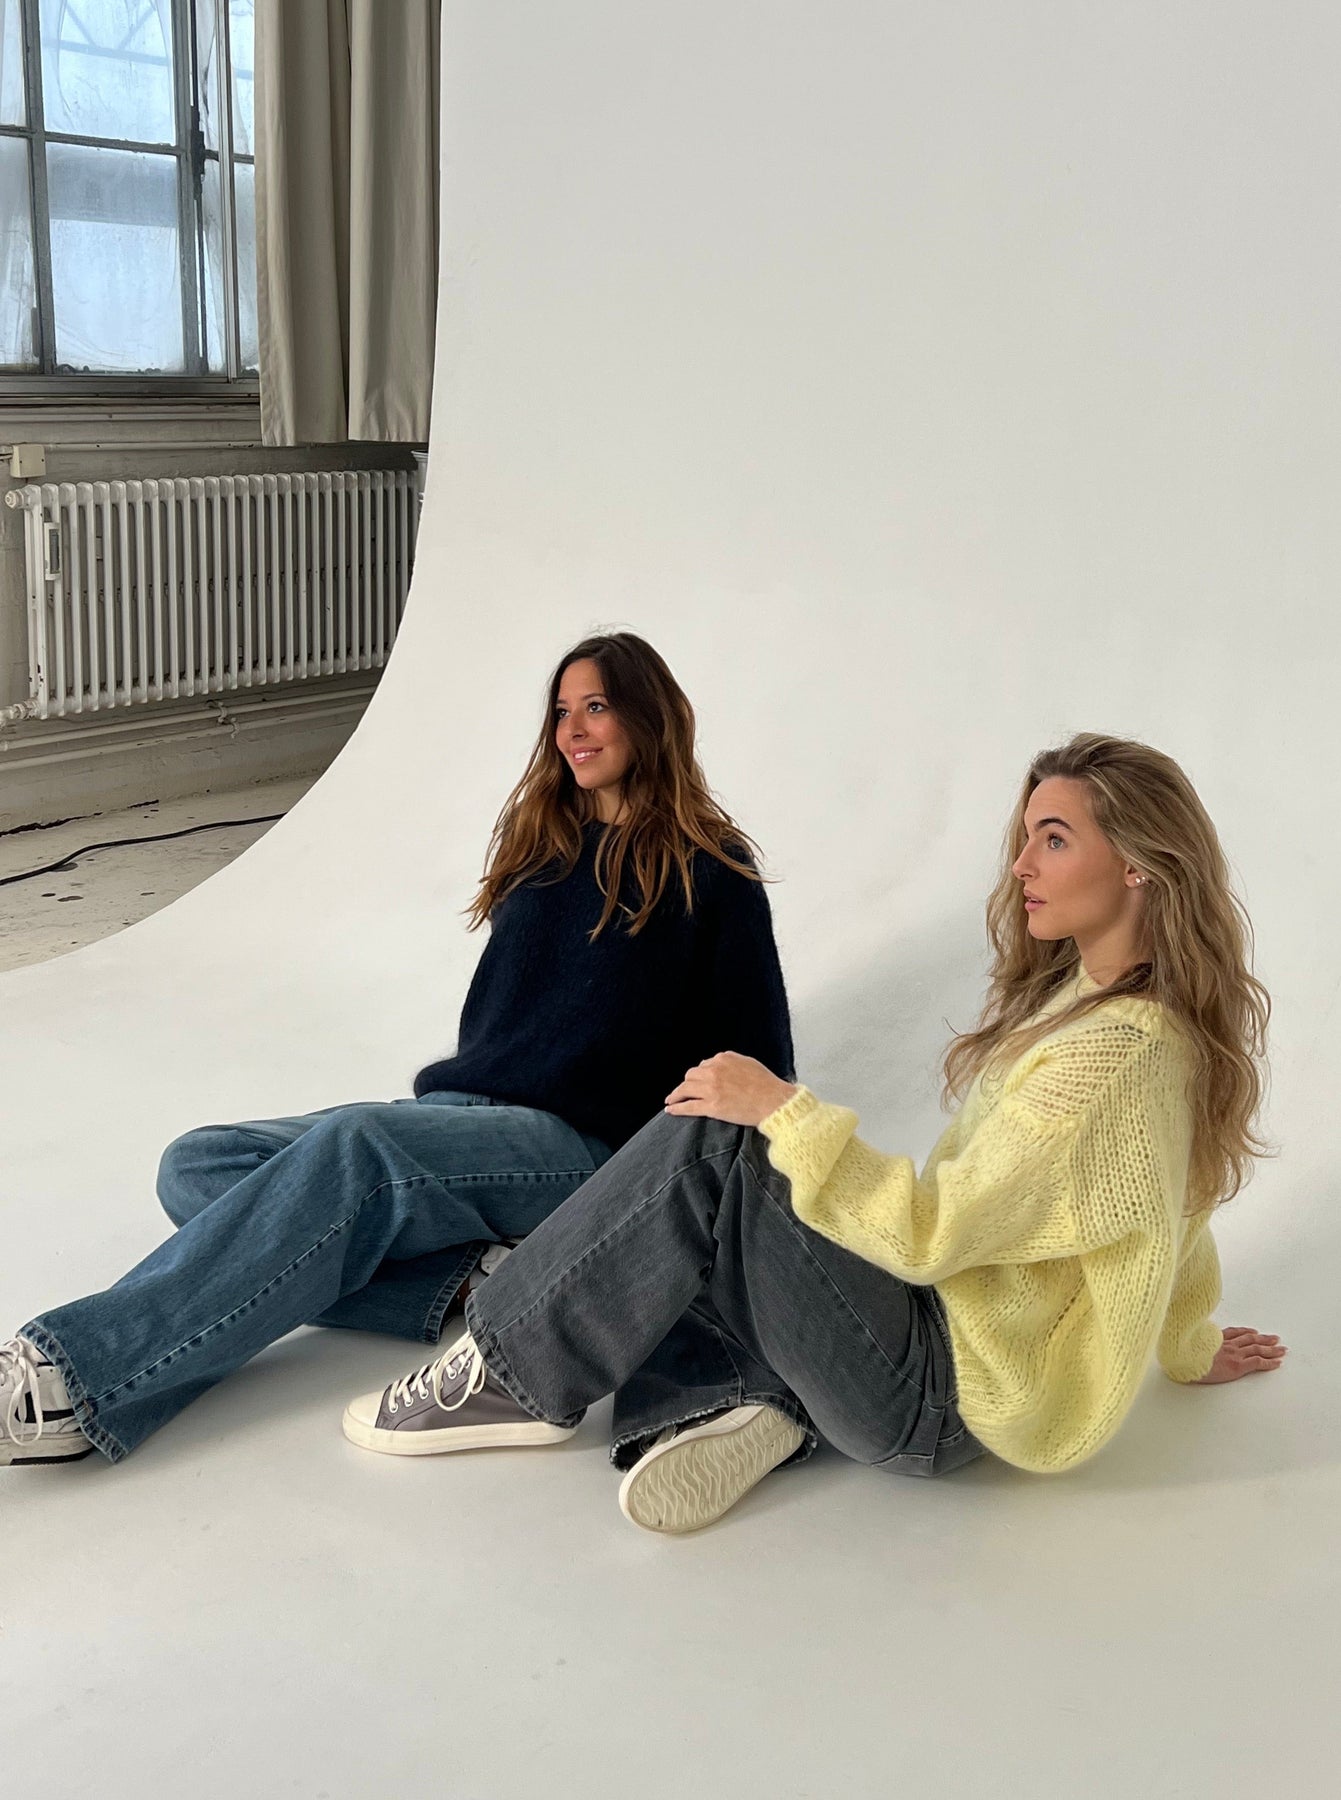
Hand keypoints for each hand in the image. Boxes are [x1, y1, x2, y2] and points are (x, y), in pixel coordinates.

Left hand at [665, 1052, 798, 1128]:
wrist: (775, 1102)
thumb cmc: (767, 1085)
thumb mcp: (749, 1064)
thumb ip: (732, 1063)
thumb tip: (721, 1065)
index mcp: (724, 1058)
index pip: (704, 1065)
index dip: (701, 1075)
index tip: (699, 1081)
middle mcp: (714, 1070)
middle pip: (691, 1075)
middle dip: (688, 1083)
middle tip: (685, 1091)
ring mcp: (711, 1089)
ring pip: (685, 1089)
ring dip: (677, 1094)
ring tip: (671, 1100)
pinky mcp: (711, 1106)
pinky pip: (688, 1106)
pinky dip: (677, 1107)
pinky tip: (670, 1109)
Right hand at [1193, 1326, 1287, 1384]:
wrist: (1185, 1361)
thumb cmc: (1184, 1356)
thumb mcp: (1186, 1345)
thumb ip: (1193, 1343)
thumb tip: (1188, 1346)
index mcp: (1215, 1338)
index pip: (1235, 1333)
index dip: (1246, 1332)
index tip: (1254, 1331)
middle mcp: (1227, 1344)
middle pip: (1250, 1339)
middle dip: (1264, 1339)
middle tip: (1275, 1339)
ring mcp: (1234, 1354)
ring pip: (1257, 1349)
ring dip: (1271, 1349)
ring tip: (1281, 1349)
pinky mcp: (1238, 1365)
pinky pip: (1258, 1362)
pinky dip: (1269, 1362)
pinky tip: (1277, 1363)